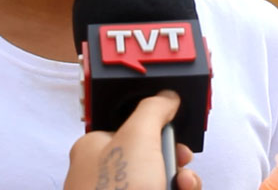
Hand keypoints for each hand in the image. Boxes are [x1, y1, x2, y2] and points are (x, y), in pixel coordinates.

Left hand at [64, 91, 201, 189]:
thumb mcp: (138, 136)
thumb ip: (153, 110)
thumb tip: (166, 97)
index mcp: (93, 149)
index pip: (128, 127)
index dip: (155, 126)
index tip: (172, 127)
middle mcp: (103, 175)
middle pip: (150, 155)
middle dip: (173, 158)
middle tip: (179, 160)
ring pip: (160, 178)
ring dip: (180, 179)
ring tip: (184, 184)